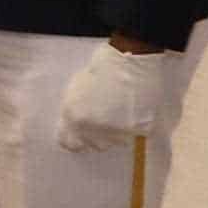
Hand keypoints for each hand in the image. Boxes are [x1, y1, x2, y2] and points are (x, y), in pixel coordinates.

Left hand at [53, 39, 181, 152]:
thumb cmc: (101, 69)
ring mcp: (118, 133)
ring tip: (120, 111)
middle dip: (96, 136)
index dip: (74, 139)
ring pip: (114, 142)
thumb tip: (75, 126)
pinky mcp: (139, 130)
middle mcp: (94, 131)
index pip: (69, 143)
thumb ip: (73, 112)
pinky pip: (134, 134)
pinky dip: (134, 126)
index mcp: (75, 119)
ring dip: (116, 132)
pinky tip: (134, 110)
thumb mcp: (76, 90)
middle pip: (93, 146)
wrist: (130, 61)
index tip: (79, 135)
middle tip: (103, 121)